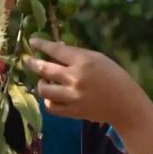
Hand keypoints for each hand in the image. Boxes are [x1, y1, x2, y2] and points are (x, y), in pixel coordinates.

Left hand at [23, 38, 147, 125]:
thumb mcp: (98, 58)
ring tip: (44, 80)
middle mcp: (75, 78)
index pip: (56, 50)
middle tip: (27, 60)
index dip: (42, 45)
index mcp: (84, 61)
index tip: (33, 41)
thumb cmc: (114, 77)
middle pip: (45, 69)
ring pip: (44, 89)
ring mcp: (72, 96)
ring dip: (41, 83)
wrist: (125, 104)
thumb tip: (57, 48)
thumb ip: (77, 54)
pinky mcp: (72, 112)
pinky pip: (51, 106)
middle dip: (33, 63)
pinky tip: (52, 95)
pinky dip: (48, 100)